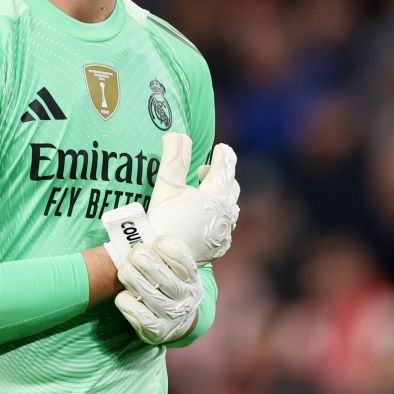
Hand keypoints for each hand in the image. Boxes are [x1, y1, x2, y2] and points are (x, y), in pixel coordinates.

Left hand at [114, 236, 203, 344]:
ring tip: (124, 270)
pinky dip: (128, 303)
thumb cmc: (170, 283)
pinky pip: (140, 316)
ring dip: (132, 279)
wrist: (178, 321)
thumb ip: (165, 253)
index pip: (185, 263)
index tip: (158, 241)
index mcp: (193, 279)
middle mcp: (186, 298)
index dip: (171, 249)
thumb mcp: (176, 269)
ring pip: (150, 295)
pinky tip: (123, 295)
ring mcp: (173, 316)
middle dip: (145, 261)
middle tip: (134, 253)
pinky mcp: (158, 330)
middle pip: (164, 278)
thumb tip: (140, 227)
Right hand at [147, 133, 239, 263]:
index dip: (223, 154)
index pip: (226, 166)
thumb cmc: (163, 219)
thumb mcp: (166, 184)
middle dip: (219, 175)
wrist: (163, 259)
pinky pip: (225, 226)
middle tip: (203, 172)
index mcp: (216, 194)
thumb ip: (174, 157)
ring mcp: (225, 231)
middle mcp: (227, 212)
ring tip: (202, 195)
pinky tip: (203, 219)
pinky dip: (217, 217)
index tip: (219, 148)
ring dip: (220, 197)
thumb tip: (177, 134)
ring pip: (230, 207)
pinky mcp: (220, 246)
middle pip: (231, 186)